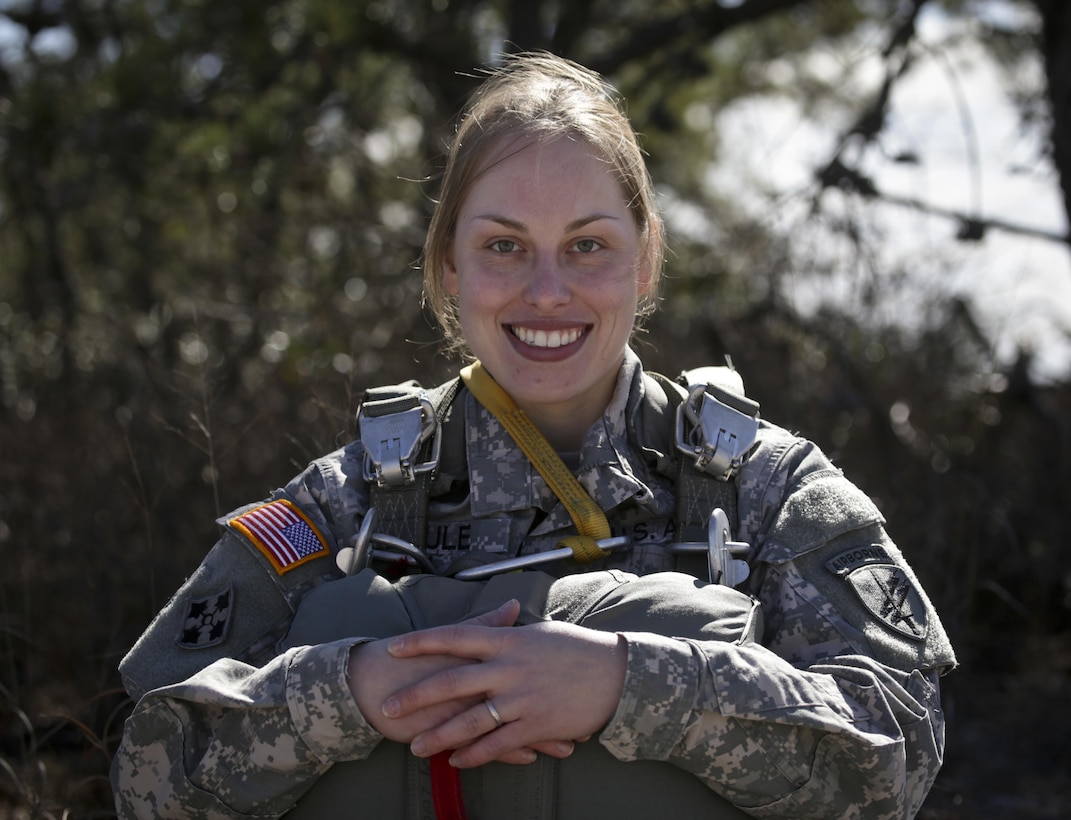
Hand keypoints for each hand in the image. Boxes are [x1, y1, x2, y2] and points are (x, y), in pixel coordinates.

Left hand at [381, 608, 627, 767]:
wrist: (616, 673)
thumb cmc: (579, 648)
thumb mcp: (541, 632)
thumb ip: (512, 628)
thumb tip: (498, 615)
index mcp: (508, 640)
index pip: (456, 636)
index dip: (421, 642)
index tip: (393, 648)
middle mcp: (509, 668)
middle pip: (452, 682)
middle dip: (416, 696)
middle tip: (389, 708)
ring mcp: (521, 699)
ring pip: (470, 720)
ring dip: (439, 735)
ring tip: (415, 746)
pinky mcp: (535, 725)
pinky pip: (497, 744)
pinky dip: (474, 754)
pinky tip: (456, 760)